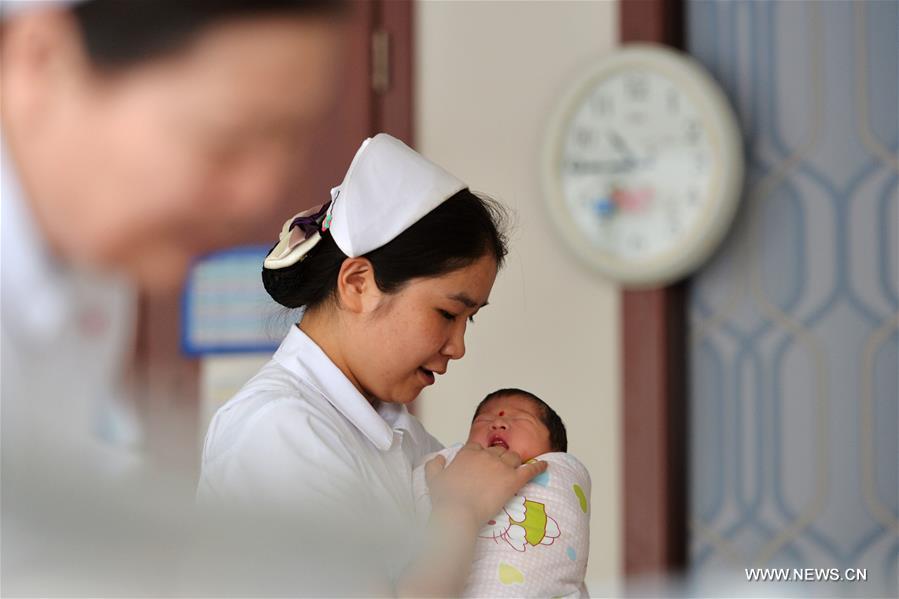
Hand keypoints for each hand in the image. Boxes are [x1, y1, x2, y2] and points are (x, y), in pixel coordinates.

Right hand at [424, 443, 546, 525]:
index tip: (481, 463)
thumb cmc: (445, 499)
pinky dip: (539, 467)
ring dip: (515, 462)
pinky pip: (530, 470)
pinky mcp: (513, 480)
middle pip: (498, 451)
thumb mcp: (433, 479)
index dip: (481, 455)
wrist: (458, 513)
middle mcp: (486, 455)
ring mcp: (501, 466)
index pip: (478, 447)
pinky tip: (545, 465)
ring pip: (514, 457)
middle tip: (499, 469)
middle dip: (499, 458)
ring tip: (516, 468)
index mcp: (468, 453)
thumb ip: (434, 465)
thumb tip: (438, 458)